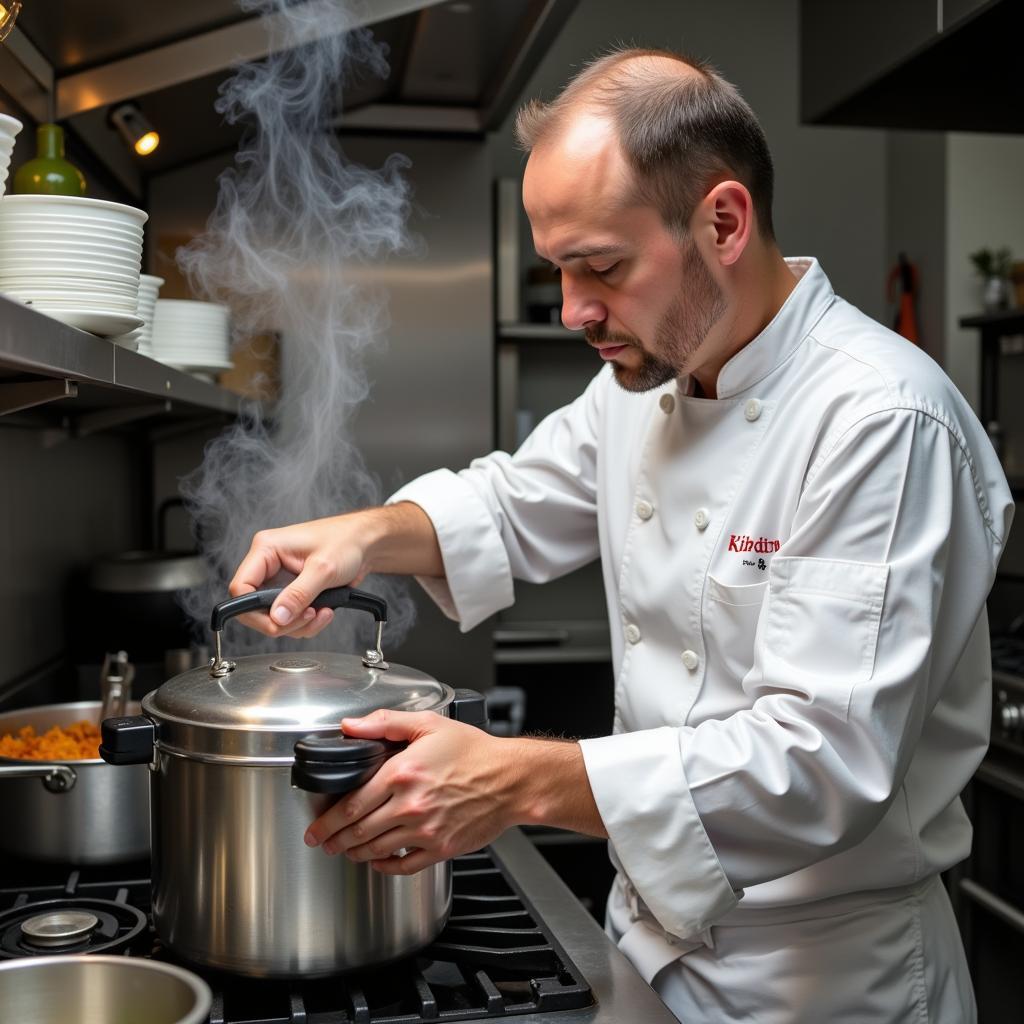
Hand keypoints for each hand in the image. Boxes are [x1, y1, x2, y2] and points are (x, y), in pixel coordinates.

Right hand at [228, 514, 372, 638]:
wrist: (366, 543)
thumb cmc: (346, 541)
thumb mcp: (323, 568)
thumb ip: (299, 594)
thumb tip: (277, 617)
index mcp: (266, 549)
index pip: (241, 587)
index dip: (253, 610)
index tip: (276, 623)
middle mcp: (269, 565)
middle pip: (255, 608)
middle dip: (282, 621)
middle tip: (307, 618)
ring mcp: (280, 580)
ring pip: (274, 617)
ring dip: (298, 624)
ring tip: (322, 612)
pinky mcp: (293, 592)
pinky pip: (290, 617)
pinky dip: (306, 622)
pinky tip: (324, 611)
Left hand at [303, 710, 519, 874]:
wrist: (510, 778)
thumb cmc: (474, 750)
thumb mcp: (428, 723)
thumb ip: (385, 722)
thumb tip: (350, 726)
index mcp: (402, 773)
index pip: (351, 804)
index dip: (327, 820)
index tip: (316, 828)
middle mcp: (410, 805)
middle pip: (358, 831)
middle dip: (334, 840)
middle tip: (322, 843)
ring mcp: (425, 830)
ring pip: (377, 850)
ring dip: (355, 853)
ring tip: (346, 852)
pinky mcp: (440, 848)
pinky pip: (404, 866)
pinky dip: (385, 867)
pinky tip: (378, 861)